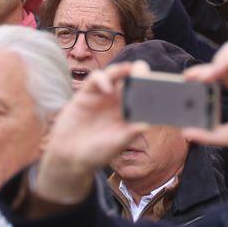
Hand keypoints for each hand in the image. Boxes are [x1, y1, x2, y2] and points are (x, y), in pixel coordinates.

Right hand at [35, 62, 150, 204]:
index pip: (143, 96)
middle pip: (131, 80)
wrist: (70, 156)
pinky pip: (96, 79)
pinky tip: (107, 88)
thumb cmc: (96, 153)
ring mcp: (102, 96)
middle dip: (138, 72)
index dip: (150, 89)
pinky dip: (102, 79)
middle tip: (143, 70)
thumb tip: (146, 125)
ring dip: (122, 69)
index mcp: (129, 112)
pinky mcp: (86, 93)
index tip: (157, 87)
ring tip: (129, 70)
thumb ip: (129, 134)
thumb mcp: (116, 145)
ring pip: (114, 74)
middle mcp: (117, 101)